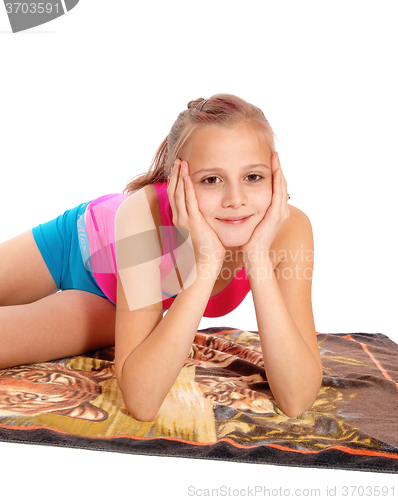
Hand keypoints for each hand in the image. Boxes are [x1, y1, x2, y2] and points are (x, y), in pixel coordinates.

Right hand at [167, 159, 225, 278]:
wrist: (206, 265)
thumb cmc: (208, 251)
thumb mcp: (203, 232)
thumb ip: (202, 222)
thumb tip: (207, 217)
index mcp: (182, 221)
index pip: (177, 197)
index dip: (176, 183)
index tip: (178, 171)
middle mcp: (179, 219)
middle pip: (174, 192)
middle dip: (176, 175)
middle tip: (178, 161)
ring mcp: (185, 220)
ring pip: (179, 193)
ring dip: (180, 177)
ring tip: (181, 162)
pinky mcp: (193, 222)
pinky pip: (189, 201)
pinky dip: (187, 188)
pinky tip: (187, 177)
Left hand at [240, 152, 289, 263]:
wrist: (254, 255)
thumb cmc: (250, 241)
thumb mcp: (252, 222)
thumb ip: (250, 211)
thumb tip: (241, 203)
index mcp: (275, 211)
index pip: (276, 188)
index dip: (274, 173)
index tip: (269, 160)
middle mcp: (281, 210)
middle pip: (281, 184)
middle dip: (278, 168)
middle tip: (274, 153)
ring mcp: (280, 213)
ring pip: (282, 186)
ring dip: (279, 170)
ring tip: (275, 157)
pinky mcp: (276, 216)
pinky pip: (278, 194)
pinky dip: (278, 182)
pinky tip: (276, 170)